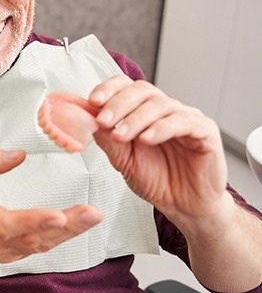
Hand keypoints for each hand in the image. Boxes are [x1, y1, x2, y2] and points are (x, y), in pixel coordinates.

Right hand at [0, 148, 102, 264]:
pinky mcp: (17, 252)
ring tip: (93, 215)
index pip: (7, 224)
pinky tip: (82, 223)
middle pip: (34, 237)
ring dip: (71, 231)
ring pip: (43, 244)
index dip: (33, 221)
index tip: (57, 216)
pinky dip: (64, 235)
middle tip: (91, 213)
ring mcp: (7, 251)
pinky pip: (44, 245)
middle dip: (66, 226)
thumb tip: (18, 155)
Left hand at [88, 75, 228, 222]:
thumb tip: (86, 119)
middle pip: (142, 91)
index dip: (109, 89)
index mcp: (143, 111)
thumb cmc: (156, 180)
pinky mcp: (206, 132)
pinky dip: (162, 128)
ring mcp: (187, 118)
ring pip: (161, 104)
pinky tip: (147, 139)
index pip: (126, 86)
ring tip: (121, 135)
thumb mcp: (123, 160)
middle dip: (118, 104)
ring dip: (136, 118)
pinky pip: (185, 122)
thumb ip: (107, 139)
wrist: (184, 206)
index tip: (92, 101)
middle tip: (103, 120)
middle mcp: (165, 110)